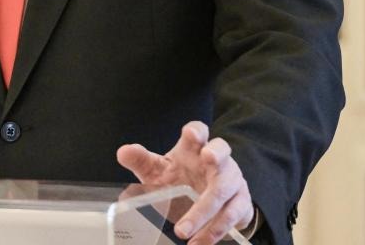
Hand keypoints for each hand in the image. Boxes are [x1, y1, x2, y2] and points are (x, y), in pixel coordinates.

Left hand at [116, 121, 254, 243]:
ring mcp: (232, 180)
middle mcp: (217, 160)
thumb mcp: (159, 169)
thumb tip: (122, 152)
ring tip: (182, 232)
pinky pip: (232, 216)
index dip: (196, 131)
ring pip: (223, 190)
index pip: (199, 131)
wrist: (206, 202)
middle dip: (216, 153)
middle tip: (208, 156)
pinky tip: (200, 242)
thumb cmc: (180, 178)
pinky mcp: (241, 202)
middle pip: (221, 151)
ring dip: (203, 212)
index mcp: (195, 148)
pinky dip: (215, 231)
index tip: (191, 134)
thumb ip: (141, 160)